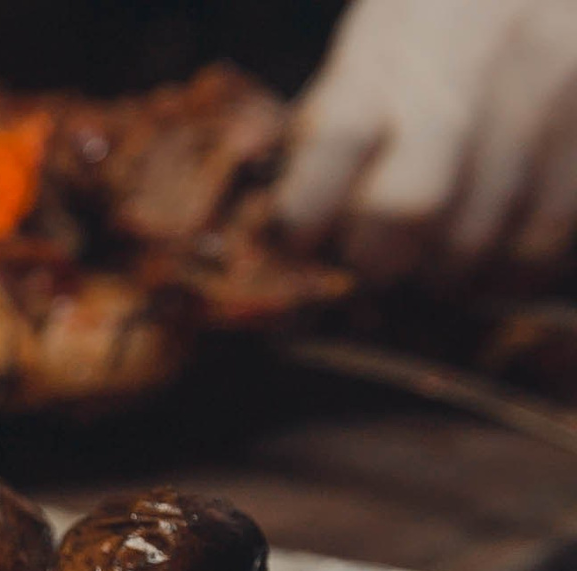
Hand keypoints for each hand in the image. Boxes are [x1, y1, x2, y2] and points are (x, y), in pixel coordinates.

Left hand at [279, 0, 576, 281]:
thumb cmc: (446, 18)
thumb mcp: (380, 37)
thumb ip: (338, 119)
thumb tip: (298, 228)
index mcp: (399, 43)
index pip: (338, 140)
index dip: (305, 212)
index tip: (301, 240)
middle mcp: (475, 70)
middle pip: (406, 209)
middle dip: (376, 258)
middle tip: (376, 257)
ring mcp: (544, 102)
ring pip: (473, 244)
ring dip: (439, 273)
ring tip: (433, 253)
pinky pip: (539, 246)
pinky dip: (503, 270)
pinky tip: (490, 249)